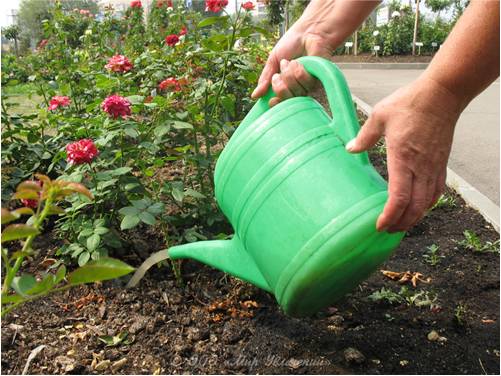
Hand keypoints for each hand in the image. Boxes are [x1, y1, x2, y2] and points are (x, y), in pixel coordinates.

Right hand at [251, 27, 332, 106]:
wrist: (307, 32)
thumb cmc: (291, 45)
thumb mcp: (273, 61)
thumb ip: (264, 79)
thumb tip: (254, 95)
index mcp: (285, 85)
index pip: (280, 103)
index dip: (276, 104)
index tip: (271, 100)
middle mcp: (297, 88)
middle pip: (287, 100)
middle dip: (280, 88)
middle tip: (278, 75)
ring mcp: (308, 85)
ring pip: (296, 92)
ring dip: (289, 75)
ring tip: (291, 63)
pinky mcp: (318, 79)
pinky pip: (305, 83)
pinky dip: (299, 71)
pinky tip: (300, 62)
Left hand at [346, 76, 462, 232]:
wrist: (442, 94)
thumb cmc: (411, 102)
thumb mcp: (380, 115)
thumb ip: (365, 135)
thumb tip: (350, 149)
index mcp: (403, 157)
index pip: (399, 197)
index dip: (390, 215)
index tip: (380, 225)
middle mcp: (421, 166)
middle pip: (415, 207)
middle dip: (401, 223)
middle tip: (387, 230)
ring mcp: (434, 166)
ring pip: (427, 202)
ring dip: (414, 217)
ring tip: (400, 224)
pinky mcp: (442, 163)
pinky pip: (437, 191)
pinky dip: (427, 204)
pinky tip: (419, 207)